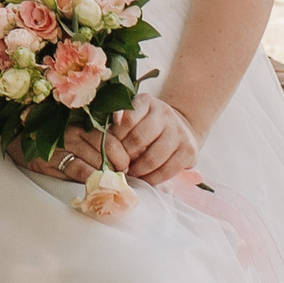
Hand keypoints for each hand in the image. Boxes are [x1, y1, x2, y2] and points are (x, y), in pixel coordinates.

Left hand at [52, 95, 197, 188]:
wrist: (181, 128)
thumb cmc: (146, 126)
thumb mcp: (132, 118)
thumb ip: (115, 123)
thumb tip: (94, 138)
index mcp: (145, 102)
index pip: (125, 120)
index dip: (114, 140)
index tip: (106, 152)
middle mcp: (164, 112)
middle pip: (139, 139)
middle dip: (125, 157)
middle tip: (117, 168)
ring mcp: (178, 130)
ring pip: (154, 156)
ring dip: (138, 171)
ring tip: (130, 175)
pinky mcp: (189, 149)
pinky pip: (169, 169)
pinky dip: (154, 178)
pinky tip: (145, 180)